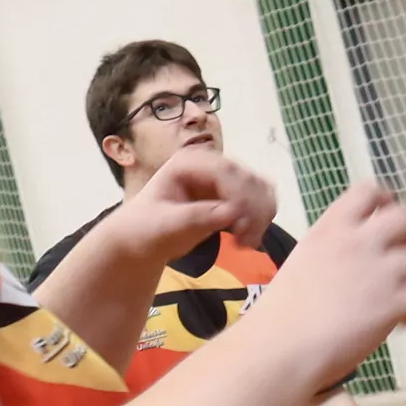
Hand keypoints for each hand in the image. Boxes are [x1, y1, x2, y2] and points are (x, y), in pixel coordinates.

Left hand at [109, 145, 276, 264]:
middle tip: (245, 242)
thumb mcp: (165, 224)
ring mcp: (224, 178)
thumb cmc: (146, 228)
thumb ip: (195, 217)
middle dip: (253, 210)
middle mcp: (210, 165)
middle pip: (247, 178)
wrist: (144, 238)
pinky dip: (261, 219)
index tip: (241, 225)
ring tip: (245, 243)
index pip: (225, 171)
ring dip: (261, 216)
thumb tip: (231, 213)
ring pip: (260, 189)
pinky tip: (247, 239)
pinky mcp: (234, 194)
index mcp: (188, 162)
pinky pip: (261, 201)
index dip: (240, 195)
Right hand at [268, 184, 405, 376]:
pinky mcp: (394, 302)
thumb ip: (333, 252)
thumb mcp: (303, 262)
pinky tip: (402, 323)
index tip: (385, 216)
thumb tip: (353, 263)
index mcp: (330, 228)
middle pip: (405, 217)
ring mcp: (379, 271)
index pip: (367, 191)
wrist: (282, 347)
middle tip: (398, 260)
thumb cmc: (281, 315)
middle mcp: (357, 242)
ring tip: (397, 301)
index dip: (384, 201)